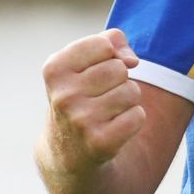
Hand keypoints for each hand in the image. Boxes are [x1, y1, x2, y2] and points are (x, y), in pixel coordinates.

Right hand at [41, 29, 145, 171]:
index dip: (108, 55)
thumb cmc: (81, 95)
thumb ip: (110, 42)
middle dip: (119, 80)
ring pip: (132, 91)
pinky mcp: (100, 142)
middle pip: (119, 69)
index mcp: (54, 70)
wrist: (68, 151)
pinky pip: (138, 115)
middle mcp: (63, 95)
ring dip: (127, 100)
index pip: (104, 44)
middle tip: (100, 96)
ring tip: (107, 112)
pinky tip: (114, 127)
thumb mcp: (83, 62)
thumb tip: (131, 60)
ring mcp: (80, 120)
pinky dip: (133, 119)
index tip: (94, 71)